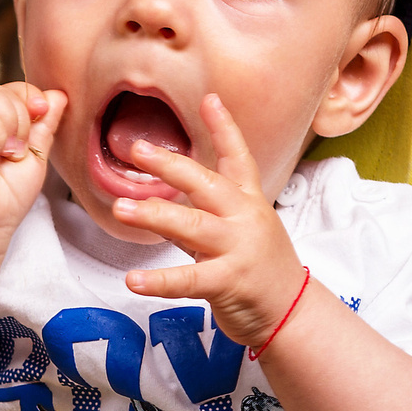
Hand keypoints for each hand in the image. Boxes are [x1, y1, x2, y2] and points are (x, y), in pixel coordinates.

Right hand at [0, 82, 66, 247]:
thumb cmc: (3, 200)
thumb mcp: (33, 157)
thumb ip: (43, 125)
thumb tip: (57, 94)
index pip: (8, 87)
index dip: (29, 99)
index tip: (41, 119)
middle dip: (20, 118)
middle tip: (14, 153)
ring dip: (6, 127)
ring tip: (1, 157)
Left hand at [111, 93, 306, 344]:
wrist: (291, 311)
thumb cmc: (261, 270)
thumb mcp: (235, 234)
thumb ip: (198, 216)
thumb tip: (159, 203)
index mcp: (249, 203)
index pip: (238, 159)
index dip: (224, 128)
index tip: (210, 99)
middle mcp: (244, 219)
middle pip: (206, 185)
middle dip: (171, 166)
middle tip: (137, 150)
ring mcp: (237, 249)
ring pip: (192, 226)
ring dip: (155, 215)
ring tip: (121, 208)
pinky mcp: (228, 282)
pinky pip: (189, 280)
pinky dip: (159, 281)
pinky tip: (133, 280)